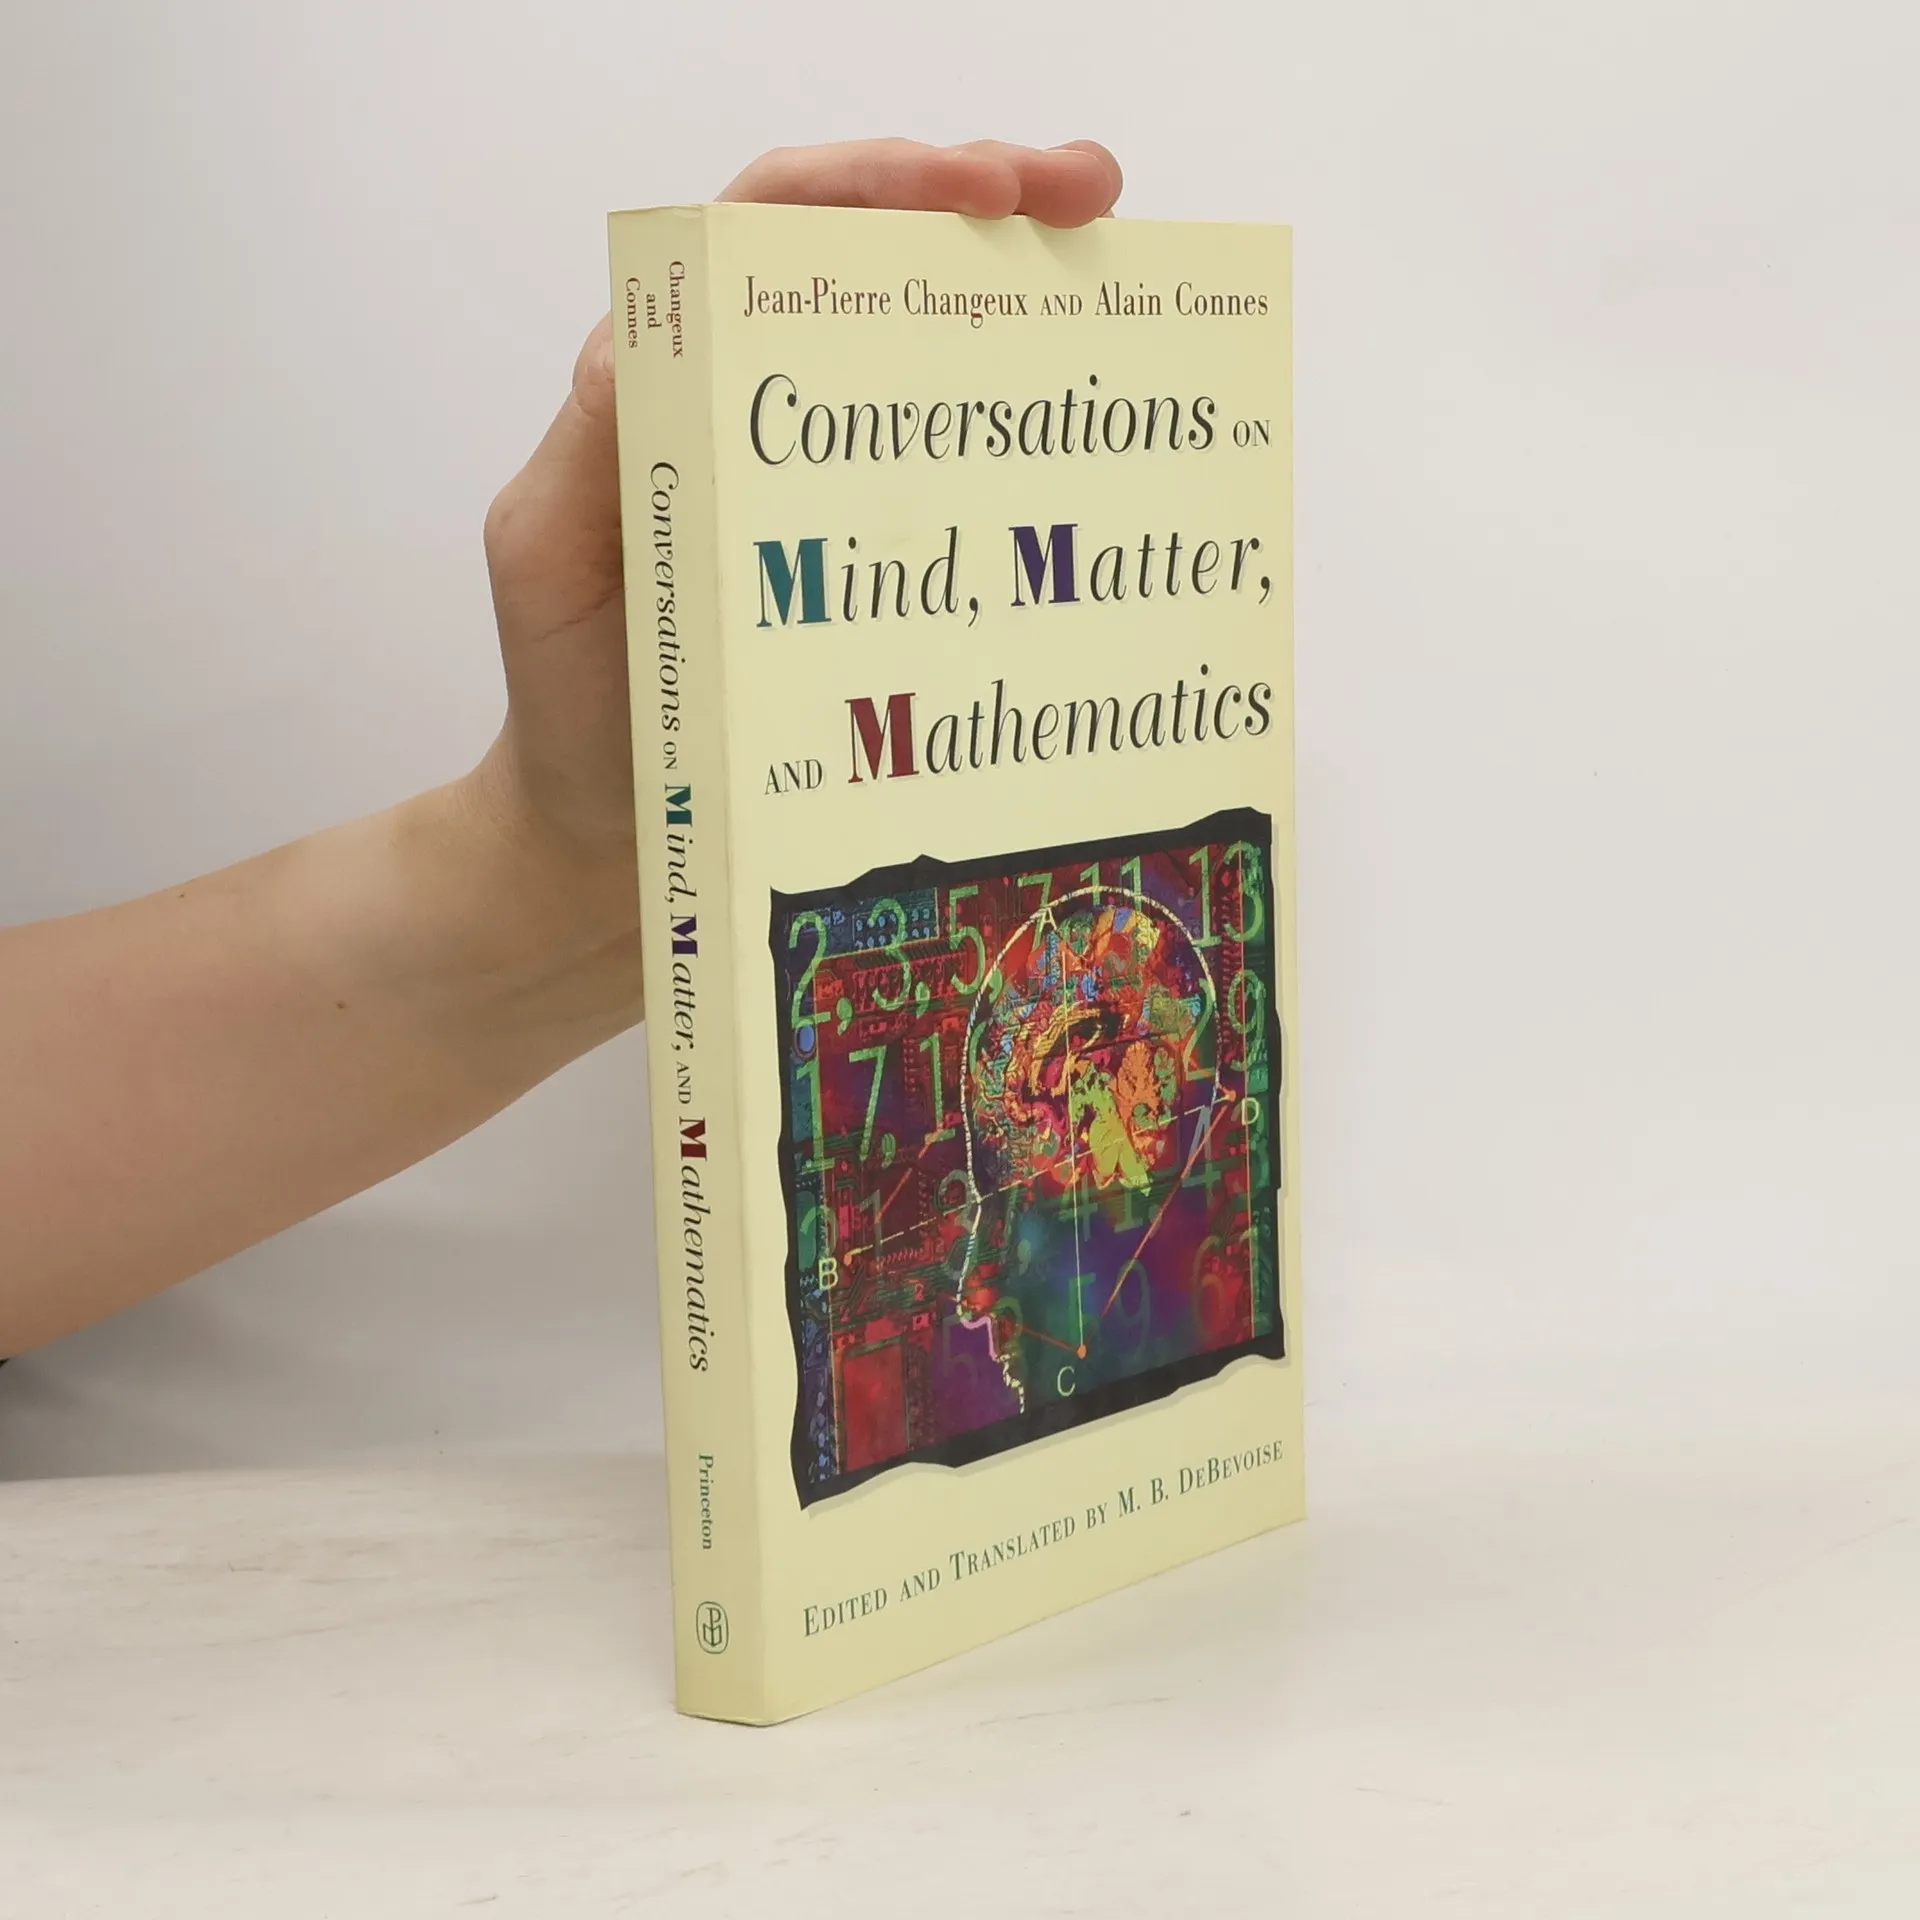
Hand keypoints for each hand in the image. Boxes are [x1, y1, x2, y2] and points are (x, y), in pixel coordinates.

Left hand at [471, 139, 1124, 1017]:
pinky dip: (1023, 448)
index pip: (772, 230)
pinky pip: (952, 486)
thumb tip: (648, 334)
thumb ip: (588, 450)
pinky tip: (1093, 448)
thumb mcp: (547, 561)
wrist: (610, 846)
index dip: (874, 183)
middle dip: (982, 201)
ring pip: (926, 358)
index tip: (980, 187)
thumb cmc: (573, 706)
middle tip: (1090, 195)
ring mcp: (828, 492)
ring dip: (1021, 302)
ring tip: (1114, 273)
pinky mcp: (875, 569)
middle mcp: (760, 413)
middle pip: (872, 263)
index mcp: (676, 383)